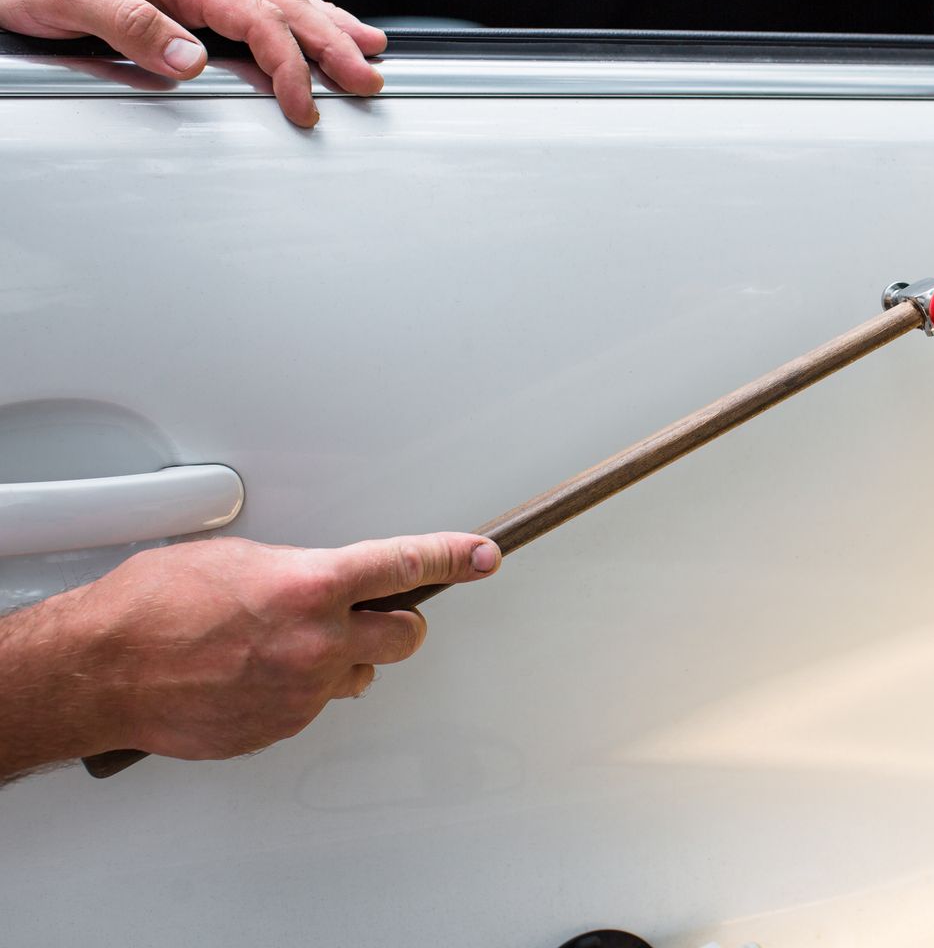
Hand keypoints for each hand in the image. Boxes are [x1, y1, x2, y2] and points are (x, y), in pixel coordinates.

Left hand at [0, 0, 386, 126]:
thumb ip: (131, 26)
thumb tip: (192, 58)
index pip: (254, 17)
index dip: (287, 61)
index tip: (303, 103)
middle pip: (282, 4)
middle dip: (332, 41)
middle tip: (369, 76)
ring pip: (276, 1)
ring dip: (325, 25)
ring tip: (364, 46)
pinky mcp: (180, 1)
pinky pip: (254, 8)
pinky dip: (292, 20)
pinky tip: (305, 31)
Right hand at [0, 533, 499, 778]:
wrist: (101, 670)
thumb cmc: (152, 606)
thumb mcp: (237, 560)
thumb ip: (297, 570)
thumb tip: (320, 579)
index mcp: (313, 585)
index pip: (408, 564)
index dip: (455, 558)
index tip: (482, 557)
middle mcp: (318, 641)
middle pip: (406, 635)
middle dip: (395, 623)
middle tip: (368, 616)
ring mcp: (304, 691)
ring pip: (359, 675)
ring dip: (340, 661)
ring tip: (283, 648)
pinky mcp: (282, 727)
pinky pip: (315, 706)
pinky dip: (298, 691)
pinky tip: (255, 676)